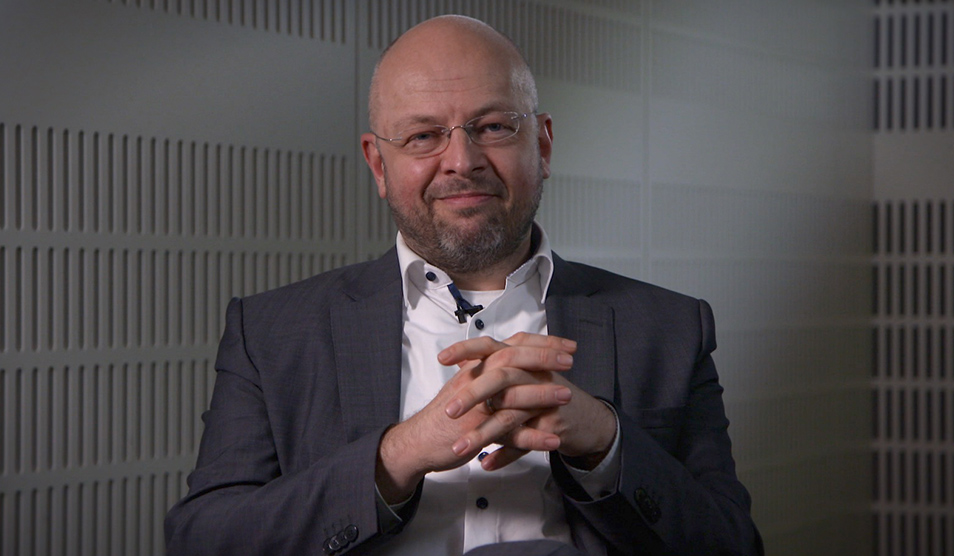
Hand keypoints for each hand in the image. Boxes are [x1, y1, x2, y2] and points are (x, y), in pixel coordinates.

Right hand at [375, 335, 575, 502]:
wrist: (419, 441)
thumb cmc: (445, 415)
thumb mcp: (466, 384)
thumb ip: (486, 371)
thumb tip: (510, 358)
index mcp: (477, 367)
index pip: (512, 345)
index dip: (541, 343)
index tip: (566, 345)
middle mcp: (476, 380)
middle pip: (511, 359)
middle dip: (543, 357)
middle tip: (570, 360)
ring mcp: (476, 406)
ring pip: (512, 394)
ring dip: (542, 395)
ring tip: (568, 397)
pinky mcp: (476, 431)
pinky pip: (509, 433)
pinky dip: (532, 438)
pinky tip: (553, 441)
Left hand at [441, 333, 616, 471]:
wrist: (590, 420)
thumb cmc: (552, 395)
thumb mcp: (525, 375)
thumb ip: (496, 369)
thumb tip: (463, 364)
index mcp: (522, 360)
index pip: (492, 346)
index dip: (467, 349)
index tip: (442, 358)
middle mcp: (534, 376)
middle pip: (500, 378)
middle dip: (472, 395)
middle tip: (450, 412)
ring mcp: (544, 401)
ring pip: (509, 416)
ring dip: (483, 434)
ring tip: (460, 448)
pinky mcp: (552, 427)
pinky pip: (524, 443)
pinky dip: (504, 455)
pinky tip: (486, 463)